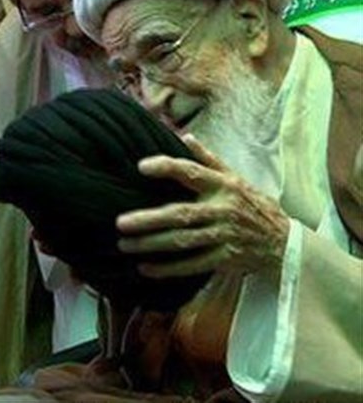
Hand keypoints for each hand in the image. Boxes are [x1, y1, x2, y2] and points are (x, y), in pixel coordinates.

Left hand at [116, 134, 290, 277]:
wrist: (285, 242)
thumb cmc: (253, 205)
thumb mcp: (236, 178)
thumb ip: (209, 160)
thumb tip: (185, 137)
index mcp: (223, 185)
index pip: (192, 172)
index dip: (167, 168)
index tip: (140, 167)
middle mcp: (223, 209)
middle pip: (181, 214)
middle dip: (149, 219)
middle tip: (120, 222)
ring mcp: (225, 236)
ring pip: (183, 241)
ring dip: (152, 244)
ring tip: (125, 244)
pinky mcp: (227, 258)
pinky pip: (193, 265)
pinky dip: (169, 268)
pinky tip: (145, 268)